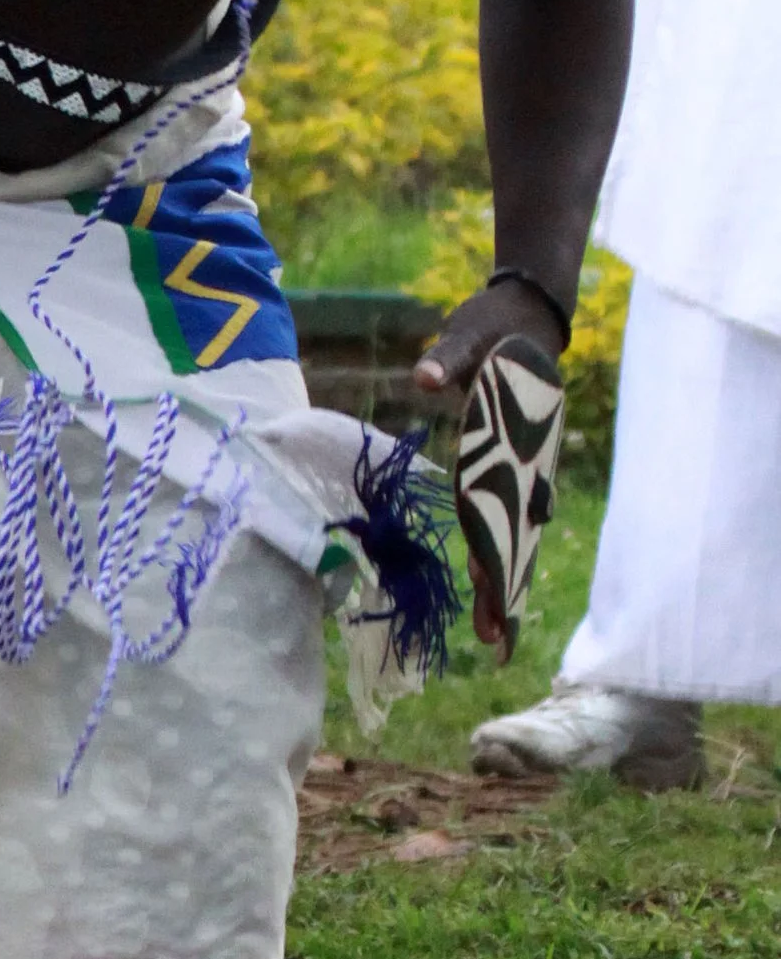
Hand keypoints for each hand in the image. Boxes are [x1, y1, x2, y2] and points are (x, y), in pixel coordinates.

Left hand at [411, 276, 567, 656]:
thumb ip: (450, 356)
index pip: (506, 505)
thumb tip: (429, 374)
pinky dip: (501, 551)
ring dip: (504, 580)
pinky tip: (492, 585)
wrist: (530, 317)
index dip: (499, 551)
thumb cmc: (497, 327)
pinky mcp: (515, 466)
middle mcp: (525, 464)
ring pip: (515, 535)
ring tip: (495, 632)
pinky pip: (509, 518)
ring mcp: (524, 469)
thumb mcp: (473, 335)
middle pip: (515, 535)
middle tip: (495, 641)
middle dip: (505, 587)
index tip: (494, 592)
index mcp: (515, 441)